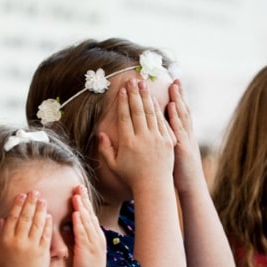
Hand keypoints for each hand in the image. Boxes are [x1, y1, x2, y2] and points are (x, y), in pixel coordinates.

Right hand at [0, 191, 51, 266]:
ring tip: (42, 200)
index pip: (13, 217)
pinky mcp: (43, 252)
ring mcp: (31, 246)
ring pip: (37, 224)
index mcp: (5, 240)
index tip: (22, 195)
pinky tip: (48, 216)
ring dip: (40, 210)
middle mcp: (18, 241)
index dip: (18, 205)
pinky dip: (47, 224)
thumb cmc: (7, 266)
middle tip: (35, 192)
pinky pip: (45, 234)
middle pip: (25, 218)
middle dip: (31, 203)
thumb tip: (3, 219)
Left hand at [69, 185, 106, 266]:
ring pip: (87, 221)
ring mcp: (93, 242)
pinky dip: (80, 222)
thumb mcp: (86, 251)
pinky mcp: (87, 249)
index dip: (85, 202)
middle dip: (84, 199)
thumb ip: (82, 239)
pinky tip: (76, 213)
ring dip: (82, 207)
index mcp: (96, 237)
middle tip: (79, 186)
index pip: (90, 215)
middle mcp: (97, 237)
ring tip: (76, 194)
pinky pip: (83, 232)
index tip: (80, 191)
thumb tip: (74, 229)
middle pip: (90, 214)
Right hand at [98, 78, 175, 192]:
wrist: (154, 186)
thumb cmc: (132, 177)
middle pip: (137, 111)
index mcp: (128, 143)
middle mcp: (143, 138)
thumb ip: (105, 149)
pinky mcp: (167, 141)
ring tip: (143, 84)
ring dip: (146, 97)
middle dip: (134, 94)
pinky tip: (154, 100)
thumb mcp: (114, 165)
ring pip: (150, 113)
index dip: (123, 102)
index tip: (122, 90)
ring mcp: (156, 138)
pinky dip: (157, 109)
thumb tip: (100, 134)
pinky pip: (161, 121)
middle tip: (132, 80)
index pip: (125, 117)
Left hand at [167, 80, 202, 192]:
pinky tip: (172, 106)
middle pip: (183, 110)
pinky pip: (178, 130)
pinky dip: (176, 117)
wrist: (191, 185)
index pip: (180, 112)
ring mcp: (185, 140)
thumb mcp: (177, 152)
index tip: (174, 83)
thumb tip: (162, 129)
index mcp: (183, 134)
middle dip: (179, 94)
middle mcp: (186, 134)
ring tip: (174, 86)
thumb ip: (172, 138)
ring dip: (179, 100)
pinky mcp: (182, 147)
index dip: (178, 98)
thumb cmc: (180, 171)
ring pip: (182, 116)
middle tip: (175, 78)